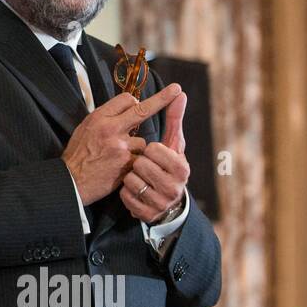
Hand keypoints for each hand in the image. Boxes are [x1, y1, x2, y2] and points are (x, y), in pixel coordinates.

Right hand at [62, 84, 182, 205]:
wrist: (71, 181)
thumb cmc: (77, 155)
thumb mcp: (84, 128)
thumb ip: (105, 119)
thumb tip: (123, 110)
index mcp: (99, 117)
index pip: (125, 100)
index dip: (133, 102)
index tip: (140, 102)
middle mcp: (110, 128)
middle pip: (142, 109)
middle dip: (162, 99)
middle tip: (176, 89)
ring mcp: (120, 146)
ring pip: (143, 142)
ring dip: (136, 150)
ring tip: (117, 159)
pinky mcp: (126, 163)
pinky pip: (140, 159)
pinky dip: (134, 164)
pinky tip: (120, 169)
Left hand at [120, 88, 189, 222]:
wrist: (164, 202)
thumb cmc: (166, 166)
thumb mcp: (173, 145)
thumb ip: (174, 119)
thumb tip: (179, 92)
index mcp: (181, 168)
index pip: (153, 148)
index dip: (147, 148)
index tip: (150, 151)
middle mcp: (174, 188)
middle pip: (140, 164)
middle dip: (136, 161)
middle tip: (142, 165)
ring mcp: (160, 203)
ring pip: (130, 180)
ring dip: (129, 176)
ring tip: (138, 178)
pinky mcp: (145, 214)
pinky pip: (125, 196)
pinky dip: (124, 191)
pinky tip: (133, 190)